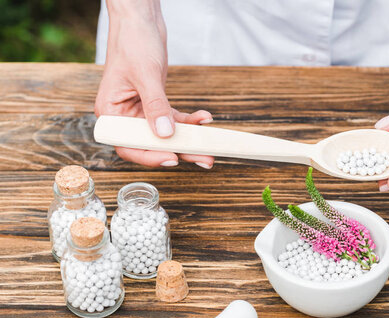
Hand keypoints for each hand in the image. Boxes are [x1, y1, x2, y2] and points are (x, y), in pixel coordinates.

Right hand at [94, 0, 213, 168]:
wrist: (140, 20)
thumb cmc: (133, 41)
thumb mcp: (146, 75)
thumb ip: (156, 106)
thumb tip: (166, 134)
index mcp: (111, 113)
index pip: (128, 145)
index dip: (150, 155)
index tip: (172, 158)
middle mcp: (124, 116)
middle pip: (151, 143)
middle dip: (179, 152)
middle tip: (203, 159)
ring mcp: (140, 111)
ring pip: (166, 135)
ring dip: (189, 140)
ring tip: (210, 149)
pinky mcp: (155, 104)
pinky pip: (174, 119)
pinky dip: (190, 121)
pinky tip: (204, 118)